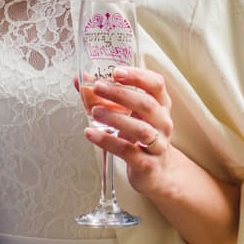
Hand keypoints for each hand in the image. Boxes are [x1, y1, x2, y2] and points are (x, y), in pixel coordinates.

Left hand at [81, 65, 176, 193]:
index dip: (138, 76)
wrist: (156, 172)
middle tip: (99, 87)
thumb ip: (104, 97)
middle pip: (147, 104)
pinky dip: (108, 141)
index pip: (156, 84)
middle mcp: (163, 123)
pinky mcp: (147, 164)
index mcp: (160, 105)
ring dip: (116, 118)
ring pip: (140, 129)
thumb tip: (80, 80)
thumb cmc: (139, 136)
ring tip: (95, 111)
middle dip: (121, 94)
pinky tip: (91, 133)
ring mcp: (157, 144)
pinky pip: (128, 151)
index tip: (117, 72)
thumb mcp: (127, 114)